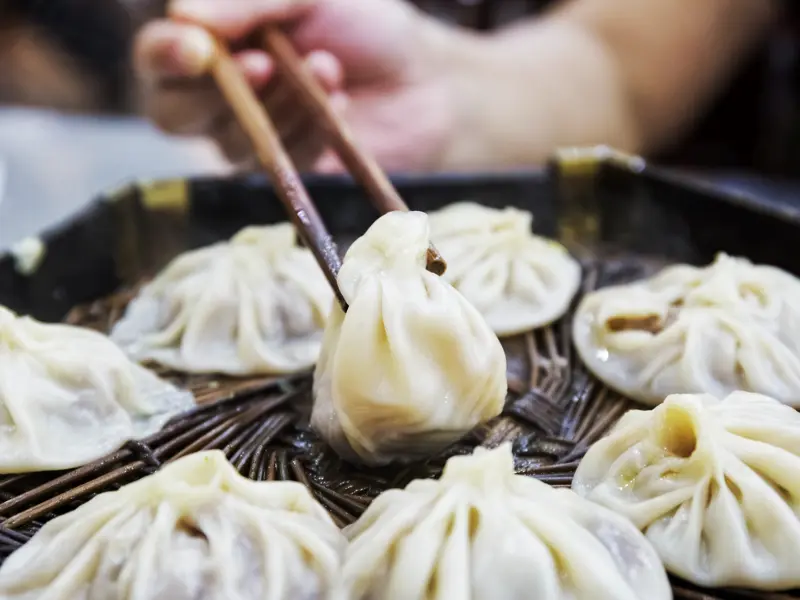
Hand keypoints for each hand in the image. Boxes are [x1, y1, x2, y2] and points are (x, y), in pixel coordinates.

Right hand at [134, 0, 460, 172]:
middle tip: (264, 66)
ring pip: (228, 140)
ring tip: (329, 67)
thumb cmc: (366, 25)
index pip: (157, 55)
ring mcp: (252, 136)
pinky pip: (277, 162)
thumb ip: (249, 0)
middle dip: (214, 93)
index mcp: (216, 40)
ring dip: (279, 105)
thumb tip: (182, 13)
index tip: (196, 48)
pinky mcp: (287, 170)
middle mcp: (221, 92)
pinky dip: (308, 130)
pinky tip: (340, 101)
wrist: (424, 80)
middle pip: (170, 114)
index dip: (164, 55)